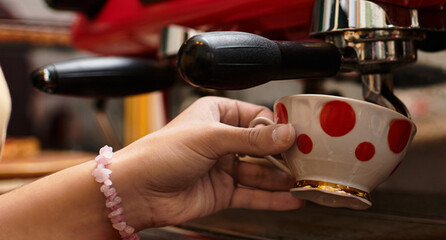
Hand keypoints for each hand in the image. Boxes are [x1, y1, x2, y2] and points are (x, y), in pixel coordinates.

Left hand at [111, 96, 302, 228]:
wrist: (134, 192)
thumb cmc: (158, 155)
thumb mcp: (210, 138)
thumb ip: (252, 139)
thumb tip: (285, 134)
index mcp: (217, 114)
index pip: (259, 117)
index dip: (280, 127)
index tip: (300, 135)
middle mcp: (223, 139)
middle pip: (264, 147)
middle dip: (285, 155)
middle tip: (308, 160)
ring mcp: (224, 168)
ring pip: (262, 173)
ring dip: (282, 178)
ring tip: (303, 181)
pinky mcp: (223, 193)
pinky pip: (254, 195)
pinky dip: (273, 199)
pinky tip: (291, 199)